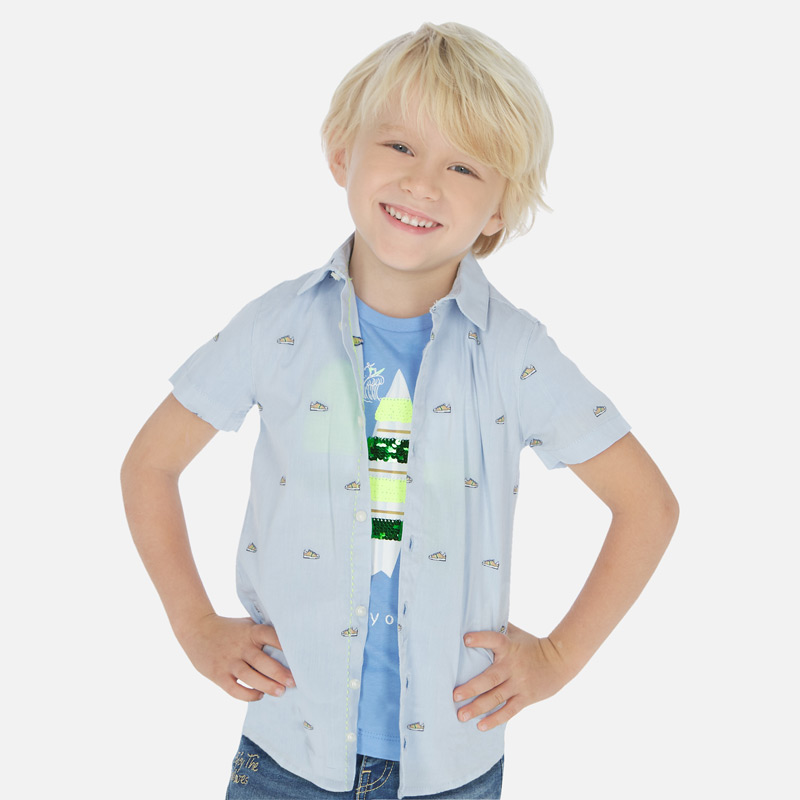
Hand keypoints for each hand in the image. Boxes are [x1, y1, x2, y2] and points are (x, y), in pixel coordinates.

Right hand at [177, 614, 294, 701]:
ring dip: (267, 686)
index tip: (300, 654)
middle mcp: (241, 647)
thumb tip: (291, 638)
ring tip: (280, 692)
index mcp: (251, 631)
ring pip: (250, 677)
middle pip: (263, 661)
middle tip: (293, 682)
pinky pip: (235, 689)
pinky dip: (248, 695)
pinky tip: (259, 695)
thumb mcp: (247, 624)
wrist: (197, 630)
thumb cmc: (230, 628)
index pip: (270, 636)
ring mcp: (229, 662)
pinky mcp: (219, 675)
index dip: (285, 644)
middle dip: (279, 673)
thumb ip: (263, 631)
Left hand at [452, 622, 575, 730]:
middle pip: (490, 678)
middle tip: (454, 695)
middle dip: (471, 688)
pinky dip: (495, 719)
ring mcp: (519, 684)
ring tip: (462, 715)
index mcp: (509, 647)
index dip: (480, 639)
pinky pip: (509, 711)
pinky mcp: (525, 698)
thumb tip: (478, 614)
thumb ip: (499, 627)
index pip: (494, 640)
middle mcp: (512, 666)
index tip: (465, 639)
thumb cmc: (532, 645)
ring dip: (478, 707)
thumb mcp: (516, 633)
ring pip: (496, 697)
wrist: (559, 661)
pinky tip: (481, 726)